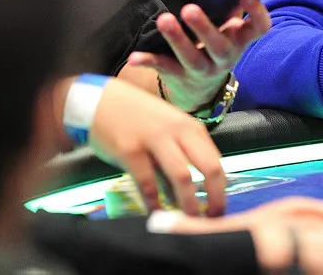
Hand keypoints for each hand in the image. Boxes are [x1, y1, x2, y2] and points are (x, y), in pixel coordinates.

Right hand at [88, 78, 226, 216]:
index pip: (216, 160)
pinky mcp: (131, 151)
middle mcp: (178, 131)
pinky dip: (154, 201)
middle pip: (209, 167)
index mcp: (191, 127)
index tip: (220, 207)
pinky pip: (148, 183)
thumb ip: (185, 150)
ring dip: (189, 203)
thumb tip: (200, 186)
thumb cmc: (139, 117)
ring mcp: (155, 140)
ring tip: (190, 220)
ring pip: (182, 176)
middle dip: (215, 196)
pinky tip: (156, 212)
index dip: (222, 187)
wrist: (101, 102)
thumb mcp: (170, 127)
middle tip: (213, 218)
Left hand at [126, 0, 271, 112]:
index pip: (259, 28)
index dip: (256, 11)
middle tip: (189, 8)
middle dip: (205, 28)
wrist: (201, 88)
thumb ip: (235, 1)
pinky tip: (134, 58)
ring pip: (192, 58)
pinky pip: (163, 69)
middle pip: (219, 46)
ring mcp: (203, 70)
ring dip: (177, 40)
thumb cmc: (217, 45)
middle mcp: (225, 58)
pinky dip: (149, 63)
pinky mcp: (179, 77)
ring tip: (164, 20)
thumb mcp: (229, 27)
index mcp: (241, 40)